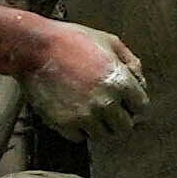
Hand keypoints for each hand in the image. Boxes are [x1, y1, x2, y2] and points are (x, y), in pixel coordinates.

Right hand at [15, 11, 144, 126]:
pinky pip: (80, 138)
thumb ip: (130, 61)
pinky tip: (75, 113)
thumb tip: (140, 81)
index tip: (125, 98)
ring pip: (103, 135)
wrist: (35, 48)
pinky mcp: (64, 124)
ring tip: (92, 112)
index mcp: (120, 82)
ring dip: (100, 126)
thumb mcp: (109, 41)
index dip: (133, 101)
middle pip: (125, 126)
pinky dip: (79, 129)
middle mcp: (106, 103)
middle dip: (120, 117)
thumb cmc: (73, 39)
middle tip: (110, 108)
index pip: (140, 106)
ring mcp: (84, 116)